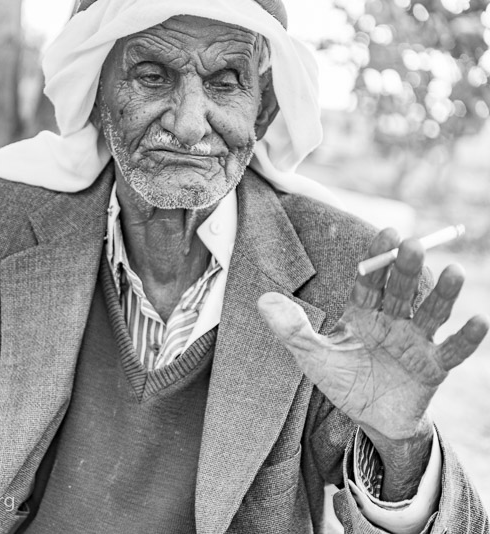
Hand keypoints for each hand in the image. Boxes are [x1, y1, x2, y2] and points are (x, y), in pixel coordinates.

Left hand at [257, 228, 487, 440]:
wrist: (369, 418)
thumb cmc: (342, 379)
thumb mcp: (311, 356)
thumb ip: (291, 329)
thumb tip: (263, 300)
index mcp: (363, 312)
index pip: (370, 281)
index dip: (377, 258)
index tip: (386, 232)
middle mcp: (393, 320)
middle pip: (401, 291)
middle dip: (406, 269)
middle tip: (413, 245)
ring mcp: (416, 342)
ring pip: (431, 314)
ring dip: (443, 294)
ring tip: (453, 273)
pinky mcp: (434, 368)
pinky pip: (453, 351)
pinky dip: (467, 338)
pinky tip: (478, 320)